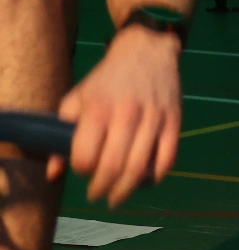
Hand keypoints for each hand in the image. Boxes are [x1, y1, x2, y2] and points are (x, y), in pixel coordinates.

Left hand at [55, 25, 182, 206]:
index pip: (86, 155)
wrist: (147, 52)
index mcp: (98, 109)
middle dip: (102, 188)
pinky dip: (156, 176)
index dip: (81, 170)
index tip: (81, 171)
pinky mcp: (174, 121)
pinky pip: (167, 158)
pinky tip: (145, 182)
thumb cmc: (106, 79)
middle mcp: (126, 115)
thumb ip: (61, 134)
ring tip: (117, 198)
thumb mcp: (76, 98)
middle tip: (97, 195)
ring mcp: (154, 119)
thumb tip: (54, 174)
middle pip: (114, 167)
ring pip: (140, 167)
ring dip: (126, 190)